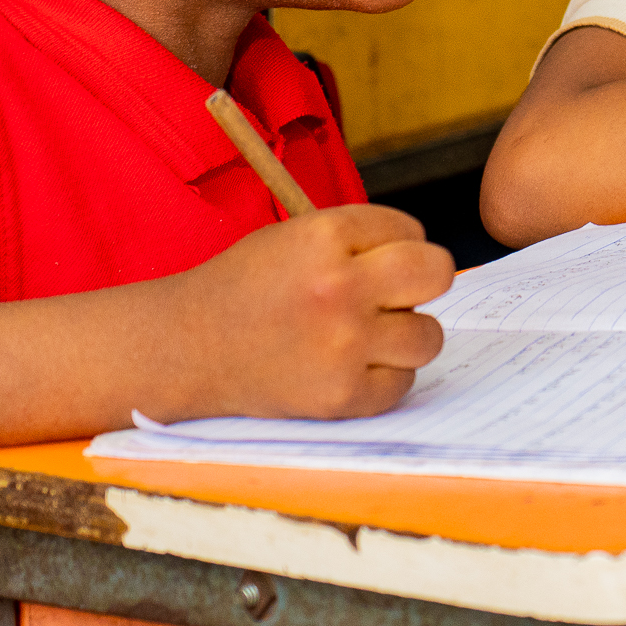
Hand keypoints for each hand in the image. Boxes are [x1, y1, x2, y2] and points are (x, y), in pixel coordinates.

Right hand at [172, 204, 452, 419]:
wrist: (188, 347)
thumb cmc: (246, 288)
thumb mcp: (295, 237)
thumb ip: (358, 241)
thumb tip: (425, 261)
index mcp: (325, 236)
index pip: (411, 230)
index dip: (396, 246)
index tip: (371, 261)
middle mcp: (339, 287)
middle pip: (436, 274)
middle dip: (421, 282)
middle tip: (395, 294)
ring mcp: (343, 345)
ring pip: (428, 335)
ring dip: (404, 335)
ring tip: (364, 335)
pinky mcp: (342, 395)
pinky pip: (403, 383)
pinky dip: (384, 377)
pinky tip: (349, 366)